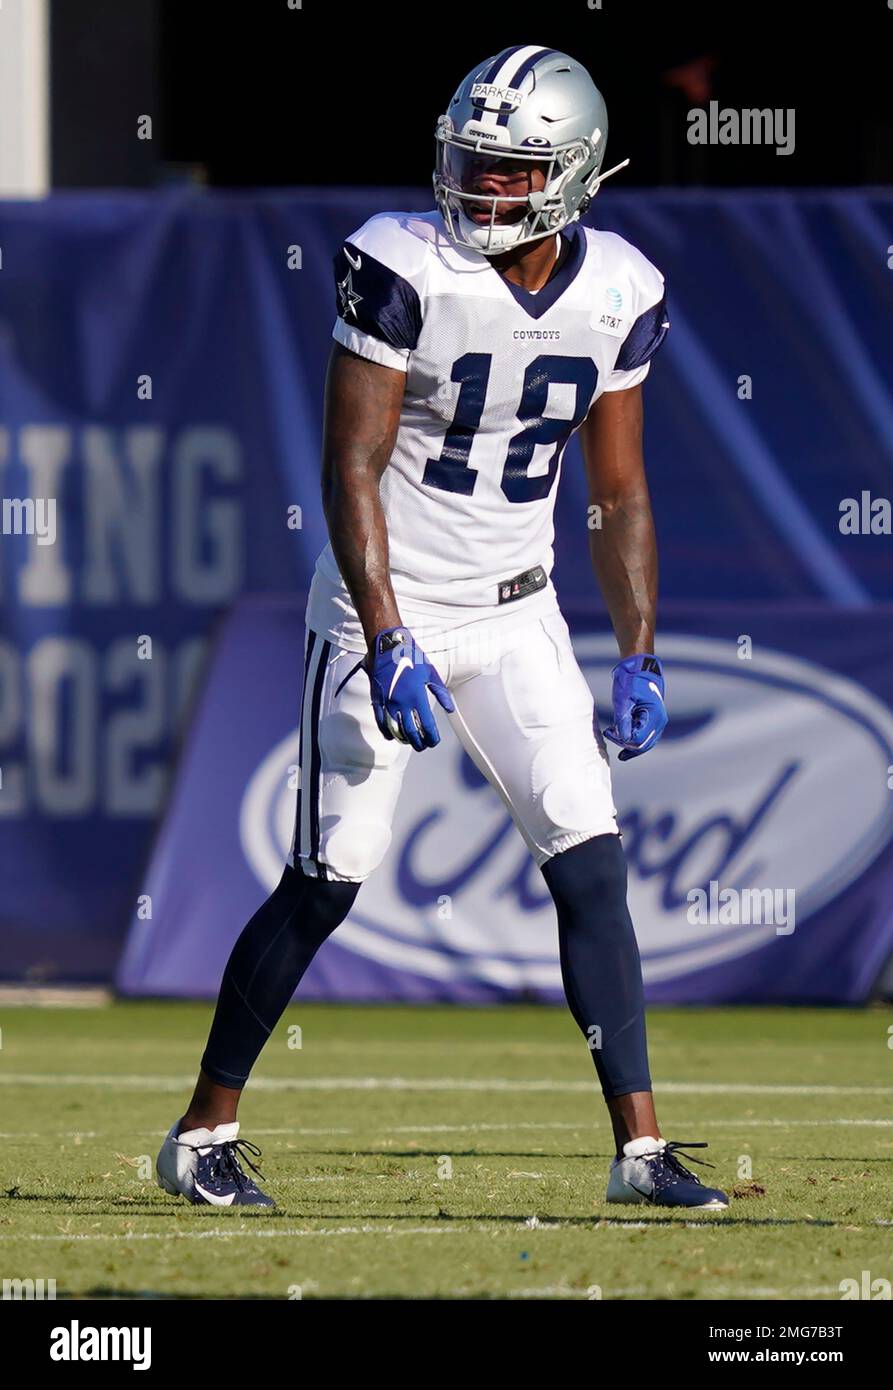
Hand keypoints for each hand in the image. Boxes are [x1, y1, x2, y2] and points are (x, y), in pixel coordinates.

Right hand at [367, 627, 453, 750]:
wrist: (388, 646)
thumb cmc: (411, 657)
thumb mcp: (430, 674)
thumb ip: (441, 694)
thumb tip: (450, 709)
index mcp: (417, 696)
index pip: (427, 725)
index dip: (431, 737)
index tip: (434, 741)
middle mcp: (402, 702)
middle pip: (411, 732)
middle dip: (419, 742)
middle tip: (424, 746)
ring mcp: (388, 702)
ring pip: (395, 730)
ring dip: (404, 740)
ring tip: (410, 742)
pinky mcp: (377, 699)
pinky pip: (380, 721)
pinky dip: (387, 732)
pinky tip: (392, 736)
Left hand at [603, 653, 666, 760]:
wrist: (640, 667)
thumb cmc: (632, 680)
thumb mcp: (623, 699)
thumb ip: (623, 719)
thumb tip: (623, 738)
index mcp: (655, 716)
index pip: (638, 740)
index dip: (622, 740)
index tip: (608, 731)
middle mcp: (659, 722)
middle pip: (641, 745)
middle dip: (623, 742)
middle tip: (608, 732)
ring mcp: (657, 722)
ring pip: (643, 743)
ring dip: (627, 741)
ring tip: (611, 733)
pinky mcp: (652, 721)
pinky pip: (644, 736)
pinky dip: (632, 738)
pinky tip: (620, 739)